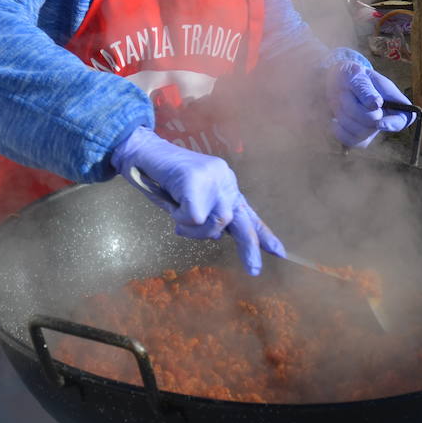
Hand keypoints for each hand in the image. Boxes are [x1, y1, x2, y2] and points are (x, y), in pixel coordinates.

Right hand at [110, 127, 283, 273]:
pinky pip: (194, 217)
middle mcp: (225, 181)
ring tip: (178, 220)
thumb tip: (219, 236)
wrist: (142, 151)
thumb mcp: (189, 204)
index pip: (248, 214)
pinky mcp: (195, 179)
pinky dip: (180, 221)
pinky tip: (172, 206)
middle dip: (249, 248)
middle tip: (254, 270)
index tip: (279, 252)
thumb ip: (207, 218)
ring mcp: (212, 178)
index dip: (263, 234)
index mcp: (226, 187)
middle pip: (242, 220)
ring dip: (196, 231)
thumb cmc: (162, 180)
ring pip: (217, 222)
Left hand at [324, 61, 415, 147]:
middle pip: (374, 125)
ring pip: (360, 134)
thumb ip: (365, 89)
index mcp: (392, 99)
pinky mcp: (358, 136)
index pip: (405, 118)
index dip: (395, 124)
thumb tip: (376, 104)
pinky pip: (351, 142)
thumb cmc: (350, 75)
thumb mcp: (356, 75)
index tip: (379, 123)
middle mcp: (385, 116)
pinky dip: (339, 131)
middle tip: (344, 93)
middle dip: (354, 109)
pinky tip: (333, 121)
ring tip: (339, 101)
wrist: (336, 82)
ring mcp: (372, 128)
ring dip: (343, 116)